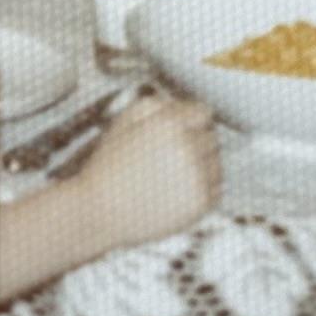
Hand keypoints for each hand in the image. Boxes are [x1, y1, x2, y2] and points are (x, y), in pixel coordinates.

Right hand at [74, 93, 222, 253]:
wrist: (99, 212)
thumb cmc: (107, 167)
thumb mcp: (122, 122)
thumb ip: (154, 105)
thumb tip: (178, 103)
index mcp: (170, 123)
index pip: (203, 112)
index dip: (191, 122)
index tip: (181, 133)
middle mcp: (188, 147)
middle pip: (211, 137)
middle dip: (196, 144)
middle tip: (170, 159)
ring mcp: (198, 176)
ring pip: (216, 163)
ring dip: (201, 167)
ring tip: (170, 178)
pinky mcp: (201, 202)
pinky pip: (216, 189)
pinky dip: (202, 191)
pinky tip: (175, 194)